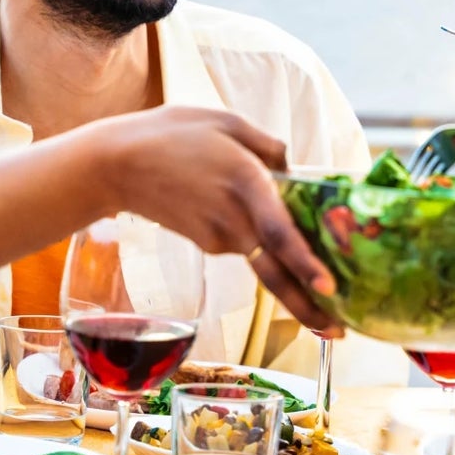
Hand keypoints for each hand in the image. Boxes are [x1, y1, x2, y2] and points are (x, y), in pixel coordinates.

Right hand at [92, 105, 340, 333]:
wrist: (113, 166)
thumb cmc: (170, 135)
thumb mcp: (226, 121)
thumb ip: (268, 145)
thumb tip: (292, 169)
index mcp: (245, 183)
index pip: (279, 233)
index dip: (305, 262)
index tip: (328, 288)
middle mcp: (234, 220)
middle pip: (275, 273)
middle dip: (309, 307)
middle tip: (340, 332)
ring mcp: (218, 238)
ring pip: (266, 257)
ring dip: (293, 270)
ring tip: (322, 279)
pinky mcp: (208, 245)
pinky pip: (246, 243)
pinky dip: (262, 242)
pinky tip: (256, 219)